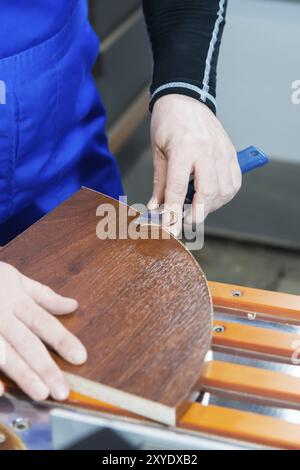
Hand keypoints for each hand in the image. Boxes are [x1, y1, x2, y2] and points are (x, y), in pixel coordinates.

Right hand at [0, 262, 86, 400]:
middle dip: (45, 367)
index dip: (62, 340)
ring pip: (4, 354)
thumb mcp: (15, 279)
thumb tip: (72, 305)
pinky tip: (0, 392)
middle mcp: (0, 315)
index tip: (80, 357)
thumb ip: (44, 295)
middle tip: (62, 390)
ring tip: (40, 394)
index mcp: (15, 299)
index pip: (43, 322)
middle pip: (26, 343)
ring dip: (22, 375)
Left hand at [148, 94, 241, 234]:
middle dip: (197, 213)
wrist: (186, 98)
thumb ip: (160, 182)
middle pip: (208, 193)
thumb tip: (157, 207)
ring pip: (224, 190)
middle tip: (185, 219)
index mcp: (184, 148)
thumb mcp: (158, 151)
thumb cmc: (168, 122)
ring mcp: (222, 151)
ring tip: (197, 206)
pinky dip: (225, 195)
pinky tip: (213, 197)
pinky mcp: (231, 152)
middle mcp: (206, 151)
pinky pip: (234, 181)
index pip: (179, 189)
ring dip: (211, 206)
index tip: (170, 229)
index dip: (174, 212)